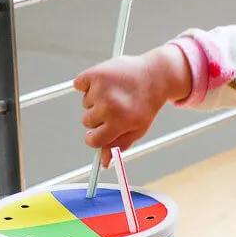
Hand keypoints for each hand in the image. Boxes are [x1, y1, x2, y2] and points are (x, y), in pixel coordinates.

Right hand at [74, 44, 190, 166]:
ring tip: (115, 92)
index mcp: (120, 123)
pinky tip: (105, 81)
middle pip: (87, 122)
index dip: (94, 138)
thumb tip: (103, 164)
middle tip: (116, 107)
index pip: (93, 140)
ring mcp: (101, 89)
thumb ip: (119, 145)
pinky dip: (87, 83)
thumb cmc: (146, 105)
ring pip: (85, 103)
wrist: (156, 75)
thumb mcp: (138, 129)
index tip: (98, 133)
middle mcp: (110, 106)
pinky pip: (79, 84)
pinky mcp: (95, 73)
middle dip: (98, 117)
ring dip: (96, 99)